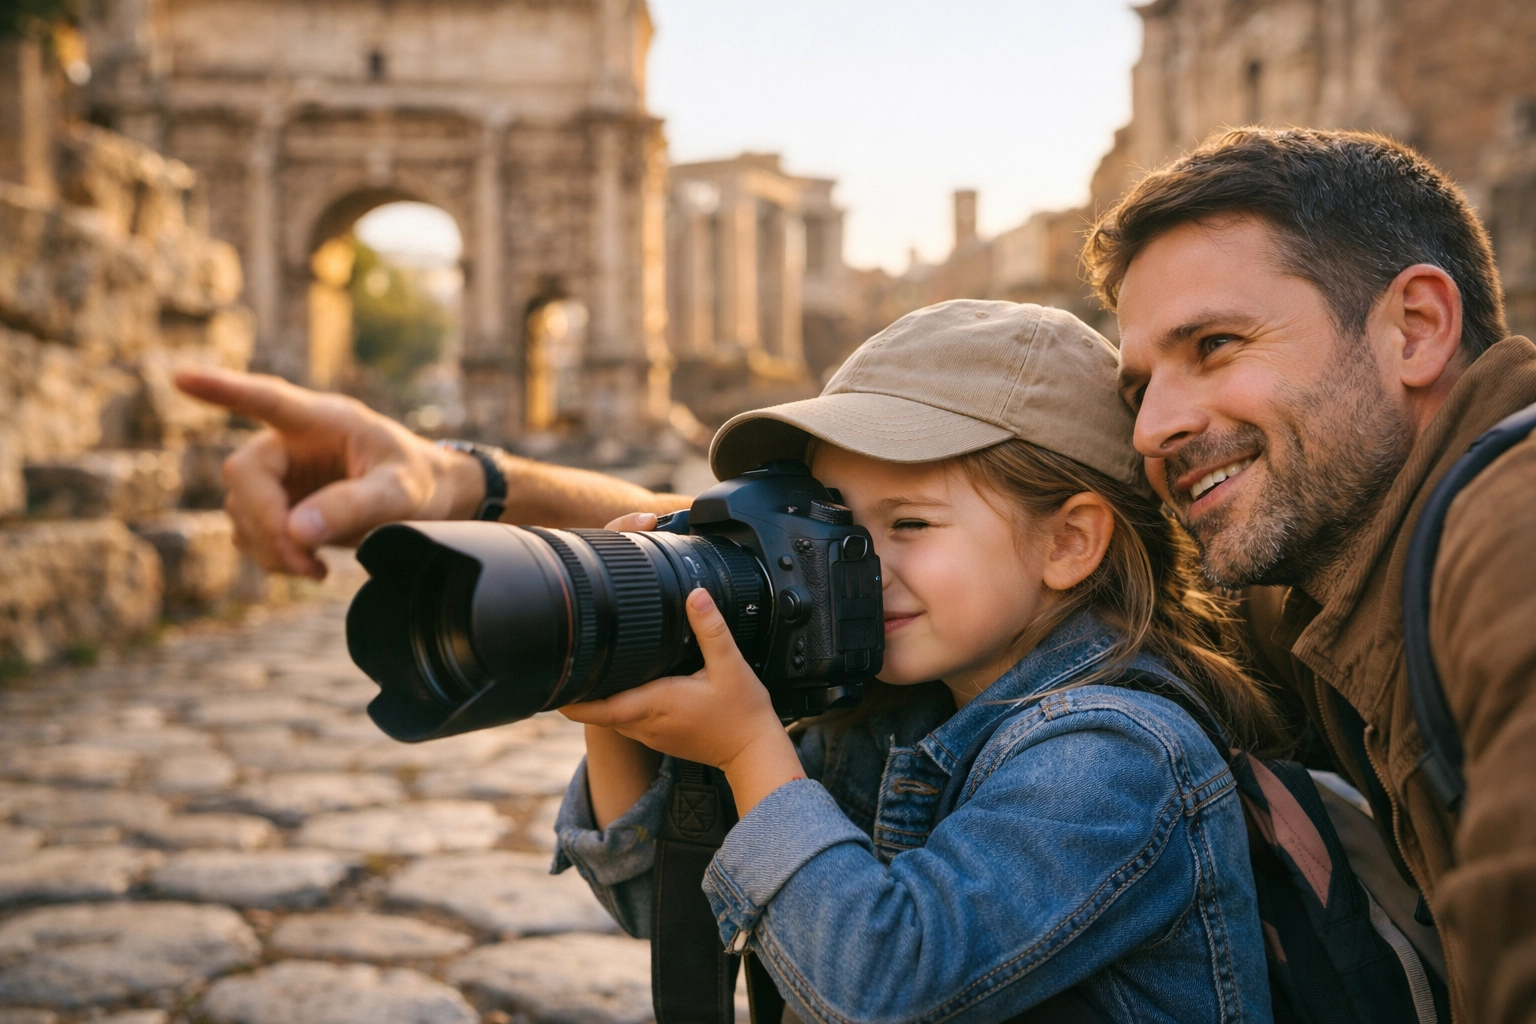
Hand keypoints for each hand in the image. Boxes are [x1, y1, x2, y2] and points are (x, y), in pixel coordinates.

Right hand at [174, 368, 482, 578]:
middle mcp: (291, 442)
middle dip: (266, 522)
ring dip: (269, 547)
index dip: (224, 389)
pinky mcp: (277, 506)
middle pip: (243, 474)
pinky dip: (271, 557)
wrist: (426, 499)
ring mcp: (279, 475)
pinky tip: (308, 565)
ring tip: (313, 567)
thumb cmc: (417, 480)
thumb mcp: (401, 492)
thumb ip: (355, 506)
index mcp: (323, 420)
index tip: (182, 377)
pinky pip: (249, 533)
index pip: (268, 399)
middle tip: (304, 559)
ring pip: (240, 509)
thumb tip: (297, 530)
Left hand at [562, 587, 804, 816]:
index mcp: (655, 704)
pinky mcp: (659, 739)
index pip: (598, 709)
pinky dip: (619, 705)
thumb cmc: (743, 713)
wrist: (754, 752)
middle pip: (597, 711)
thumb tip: (695, 595)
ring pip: (611, 717)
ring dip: (599, 699)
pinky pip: (628, 722)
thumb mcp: (730, 664)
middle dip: (580, 691)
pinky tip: (625, 686)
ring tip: (589, 671)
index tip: (552, 686)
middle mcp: (646, 724)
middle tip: (567, 663)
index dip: (571, 699)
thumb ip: (711, 628)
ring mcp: (650, 736)